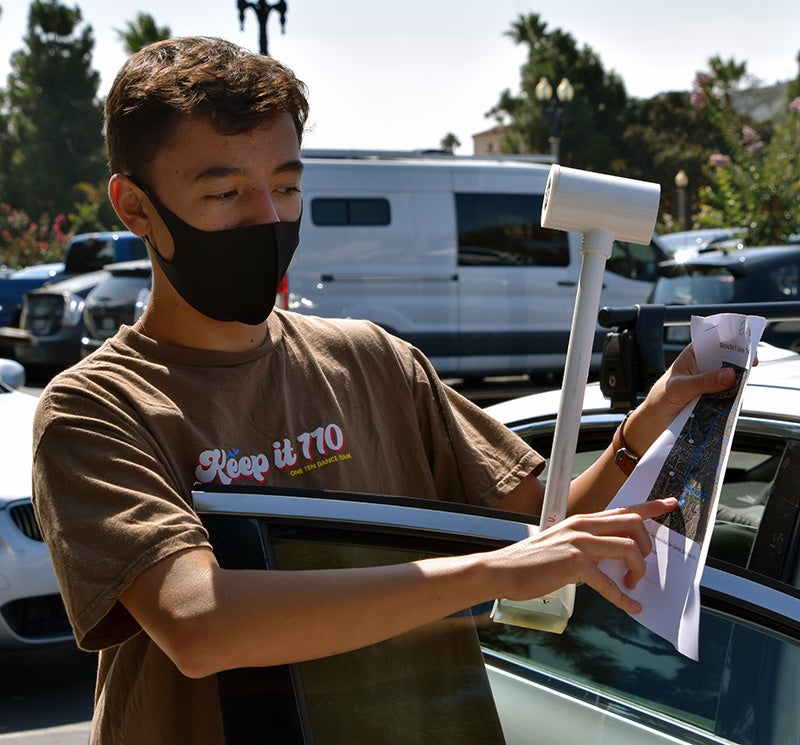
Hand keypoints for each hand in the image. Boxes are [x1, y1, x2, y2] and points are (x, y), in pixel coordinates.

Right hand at [491, 498, 676, 614]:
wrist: (502, 569)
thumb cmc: (530, 561)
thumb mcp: (562, 545)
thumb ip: (586, 547)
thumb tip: (610, 560)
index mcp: (581, 521)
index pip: (622, 509)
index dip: (650, 507)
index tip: (670, 504)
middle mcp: (582, 526)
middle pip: (632, 523)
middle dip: (647, 546)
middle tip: (644, 566)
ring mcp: (578, 543)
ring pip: (628, 547)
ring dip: (639, 569)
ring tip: (632, 585)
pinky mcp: (574, 563)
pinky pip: (609, 582)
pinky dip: (624, 598)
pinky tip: (632, 607)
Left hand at [625, 344, 738, 454]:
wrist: (654, 423)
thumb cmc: (660, 399)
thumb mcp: (678, 389)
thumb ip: (702, 381)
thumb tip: (730, 374)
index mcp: (695, 354)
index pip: (717, 340)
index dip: (734, 340)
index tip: (748, 348)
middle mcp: (706, 366)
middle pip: (730, 359)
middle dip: (742, 362)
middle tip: (750, 368)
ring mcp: (714, 383)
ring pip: (734, 378)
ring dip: (740, 382)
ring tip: (741, 387)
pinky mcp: (718, 399)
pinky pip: (732, 395)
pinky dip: (736, 398)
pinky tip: (736, 401)